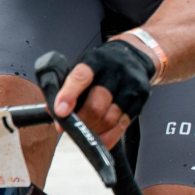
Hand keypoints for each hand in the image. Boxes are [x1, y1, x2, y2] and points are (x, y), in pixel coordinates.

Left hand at [53, 36, 158, 150]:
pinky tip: (100, 138)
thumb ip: (68, 86)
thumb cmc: (103, 64)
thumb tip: (54, 112)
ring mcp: (130, 87)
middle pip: (96, 106)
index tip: (60, 112)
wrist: (135, 56)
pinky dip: (108, 136)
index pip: (81, 78)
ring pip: (109, 119)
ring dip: (94, 130)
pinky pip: (122, 125)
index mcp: (96, 61)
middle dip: (81, 122)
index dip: (69, 96)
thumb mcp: (85, 65)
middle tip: (72, 127)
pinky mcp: (140, 100)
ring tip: (86, 130)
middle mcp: (115, 72)